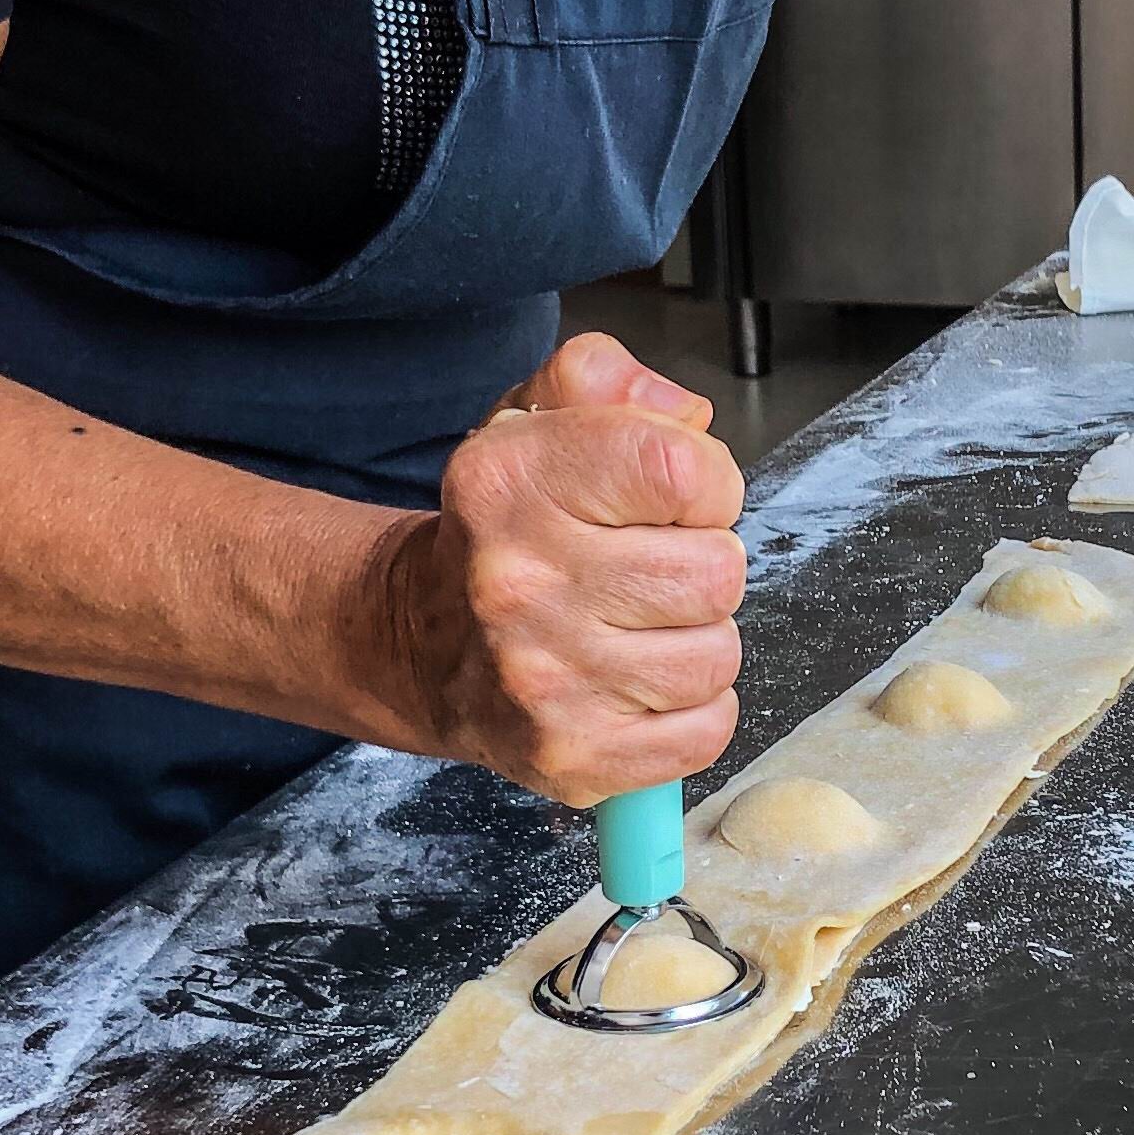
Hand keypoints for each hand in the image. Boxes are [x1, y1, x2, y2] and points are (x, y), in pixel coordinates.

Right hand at [374, 334, 744, 799]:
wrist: (417, 643)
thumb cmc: (502, 531)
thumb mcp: (530, 421)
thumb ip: (604, 378)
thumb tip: (687, 415)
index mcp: (509, 482)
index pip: (684, 470)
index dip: (706, 482)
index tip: (671, 498)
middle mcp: (518, 583)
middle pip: (716, 572)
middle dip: (701, 566)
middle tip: (647, 570)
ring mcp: (543, 680)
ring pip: (717, 655)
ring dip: (696, 640)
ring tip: (637, 627)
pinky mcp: (571, 756)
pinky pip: (707, 731)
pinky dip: (692, 711)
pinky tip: (639, 684)